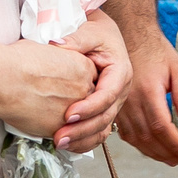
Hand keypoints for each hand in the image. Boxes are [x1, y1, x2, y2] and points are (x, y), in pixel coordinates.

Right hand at [0, 39, 101, 142]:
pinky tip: (43, 123)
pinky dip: (56, 130)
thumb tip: (50, 61)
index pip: (89, 77)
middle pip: (87, 98)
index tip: (65, 85)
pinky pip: (66, 133)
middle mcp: (84, 89)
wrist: (5, 80)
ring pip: (78, 119)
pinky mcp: (63, 127)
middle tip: (56, 100)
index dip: (76, 82)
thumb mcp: (45, 49)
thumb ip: (56, 59)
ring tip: (49, 114)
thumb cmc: (18, 62)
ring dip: (67, 118)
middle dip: (73, 101)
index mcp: (83, 66)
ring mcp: (76, 110)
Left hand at [56, 14, 133, 151]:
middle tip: (60, 137)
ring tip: (60, 144)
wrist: (103, 36)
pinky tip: (68, 145)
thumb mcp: (90, 31)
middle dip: (82, 129)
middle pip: (105, 117)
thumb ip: (76, 39)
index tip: (68, 114)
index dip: (89, 107)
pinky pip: (98, 130)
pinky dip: (84, 140)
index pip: (107, 95)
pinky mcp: (103, 109)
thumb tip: (56, 45)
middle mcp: (120, 91)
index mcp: (120, 73)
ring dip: (82, 139)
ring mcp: (113, 103)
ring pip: (102, 127)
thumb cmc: (98, 33)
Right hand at [114, 24, 177, 169]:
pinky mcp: (115, 107)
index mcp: (149, 92)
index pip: (163, 128)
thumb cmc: (155, 51)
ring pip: (136, 139)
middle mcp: (131, 102)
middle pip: (149, 138)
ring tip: (170, 160)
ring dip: (154, 153)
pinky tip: (150, 148)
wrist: (130, 36)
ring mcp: (121, 105)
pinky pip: (125, 133)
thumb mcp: (177, 70)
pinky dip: (139, 145)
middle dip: (168, 154)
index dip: (176, 146)